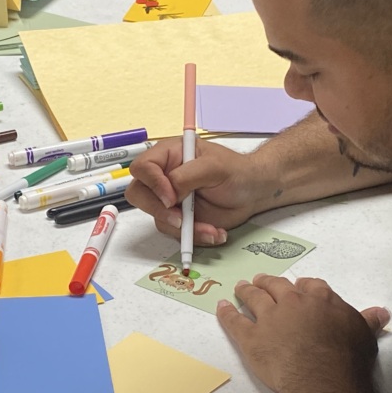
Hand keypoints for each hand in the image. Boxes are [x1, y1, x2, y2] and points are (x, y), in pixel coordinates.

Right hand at [126, 137, 260, 245]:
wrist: (252, 192)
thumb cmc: (236, 171)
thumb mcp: (214, 167)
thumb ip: (186, 176)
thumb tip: (168, 193)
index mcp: (169, 155)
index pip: (143, 167)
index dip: (152, 183)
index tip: (171, 197)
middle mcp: (164, 177)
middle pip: (139, 194)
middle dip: (159, 210)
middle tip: (181, 220)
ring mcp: (170, 199)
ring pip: (158, 218)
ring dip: (183, 228)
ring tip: (211, 228)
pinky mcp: (178, 218)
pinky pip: (175, 232)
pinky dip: (194, 236)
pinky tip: (214, 231)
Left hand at [216, 274, 389, 392]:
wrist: (320, 377)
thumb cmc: (346, 358)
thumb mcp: (364, 336)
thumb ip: (367, 321)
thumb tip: (381, 312)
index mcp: (320, 299)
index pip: (310, 285)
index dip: (303, 286)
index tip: (299, 286)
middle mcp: (292, 302)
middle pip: (278, 286)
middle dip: (269, 282)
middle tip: (262, 280)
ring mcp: (269, 318)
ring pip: (254, 298)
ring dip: (247, 290)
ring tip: (242, 287)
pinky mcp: (251, 337)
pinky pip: (235, 322)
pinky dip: (226, 313)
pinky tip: (221, 307)